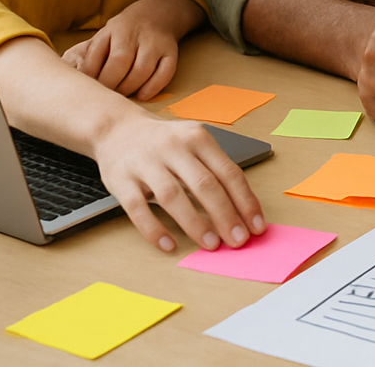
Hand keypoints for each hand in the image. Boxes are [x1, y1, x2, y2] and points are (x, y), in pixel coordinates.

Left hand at [62, 0, 201, 101]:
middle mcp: (136, 34)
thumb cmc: (124, 32)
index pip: (98, 54)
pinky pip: (165, 73)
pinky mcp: (172, 52)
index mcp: (115, 29)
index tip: (88, 89)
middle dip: (110, 83)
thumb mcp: (105, 35)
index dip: (91, 76)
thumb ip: (92, 56)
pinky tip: (142, 95)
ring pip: (142, 70)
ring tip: (120, 96)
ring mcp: (156, 43)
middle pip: (120, 61)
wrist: (157, 13)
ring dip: (129, 88)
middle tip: (104, 95)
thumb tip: (77, 80)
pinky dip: (153, 87)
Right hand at [91, 112, 265, 252]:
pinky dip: (154, 229)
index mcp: (198, 138)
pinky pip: (138, 208)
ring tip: (211, 244)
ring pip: (173, 196)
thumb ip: (214, 170)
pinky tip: (169, 245)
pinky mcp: (121, 180)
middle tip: (238, 241)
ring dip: (195, 224)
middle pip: (205, 185)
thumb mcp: (194, 144)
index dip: (245, 201)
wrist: (117, 129)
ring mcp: (145, 163)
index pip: (228, 172)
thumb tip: (242, 210)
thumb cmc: (164, 142)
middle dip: (225, 216)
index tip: (256, 226)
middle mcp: (173, 147)